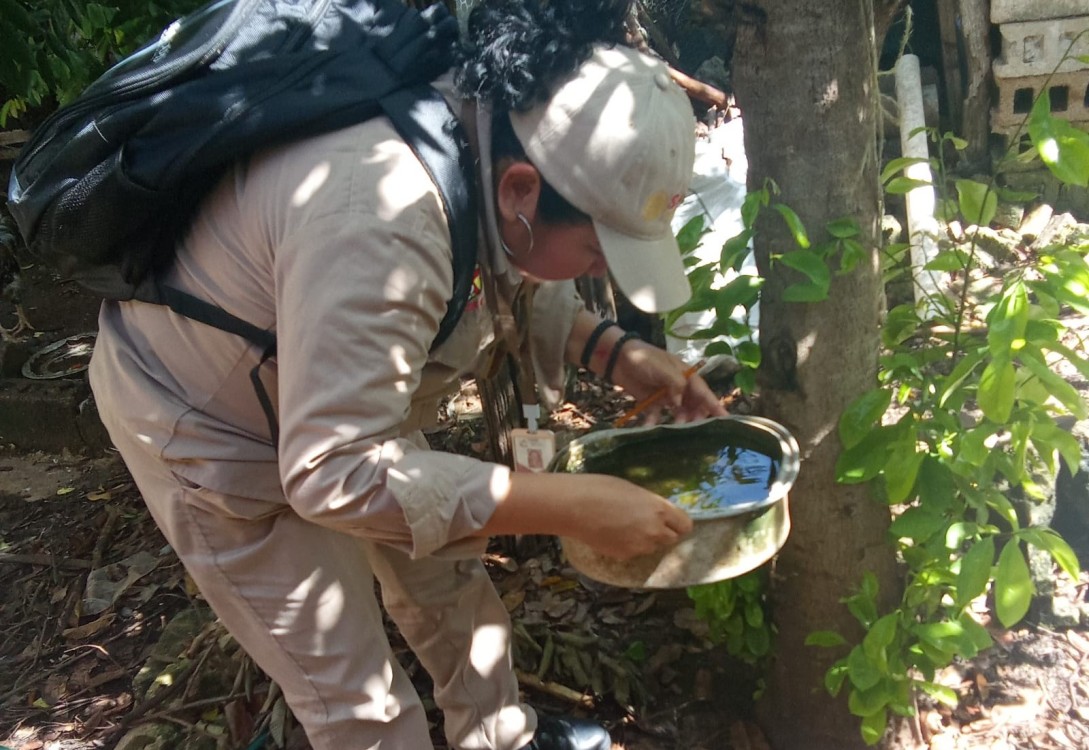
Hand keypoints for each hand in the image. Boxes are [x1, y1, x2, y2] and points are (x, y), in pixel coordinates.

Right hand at [567, 475, 693, 558]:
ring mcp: (640, 546)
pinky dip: (630, 545)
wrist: (574, 507)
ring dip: (647, 540)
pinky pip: (635, 552)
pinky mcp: (624, 556)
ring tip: (627, 527)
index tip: (670, 520)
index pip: (685, 525)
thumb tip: (657, 514)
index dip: (678, 523)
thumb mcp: (634, 490)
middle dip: (664, 532)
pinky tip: (614, 533)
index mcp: (659, 510)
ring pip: (653, 547)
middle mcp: (654, 531)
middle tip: (646, 523)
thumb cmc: (601, 488)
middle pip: (671, 539)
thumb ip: (651, 505)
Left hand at [609, 339, 726, 424]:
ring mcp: (666, 395)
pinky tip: (649, 428)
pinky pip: (657, 416)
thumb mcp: (662, 368)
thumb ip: (675, 384)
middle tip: (693, 428)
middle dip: (696, 417)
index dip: (715, 406)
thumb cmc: (644, 359)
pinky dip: (655, 423)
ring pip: (679, 413)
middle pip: (694, 405)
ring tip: (674, 430)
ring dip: (678, 422)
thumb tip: (679, 404)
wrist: (617, 358)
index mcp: (686, 376)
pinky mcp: (651, 402)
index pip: (704, 393)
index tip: (726, 420)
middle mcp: (679, 387)